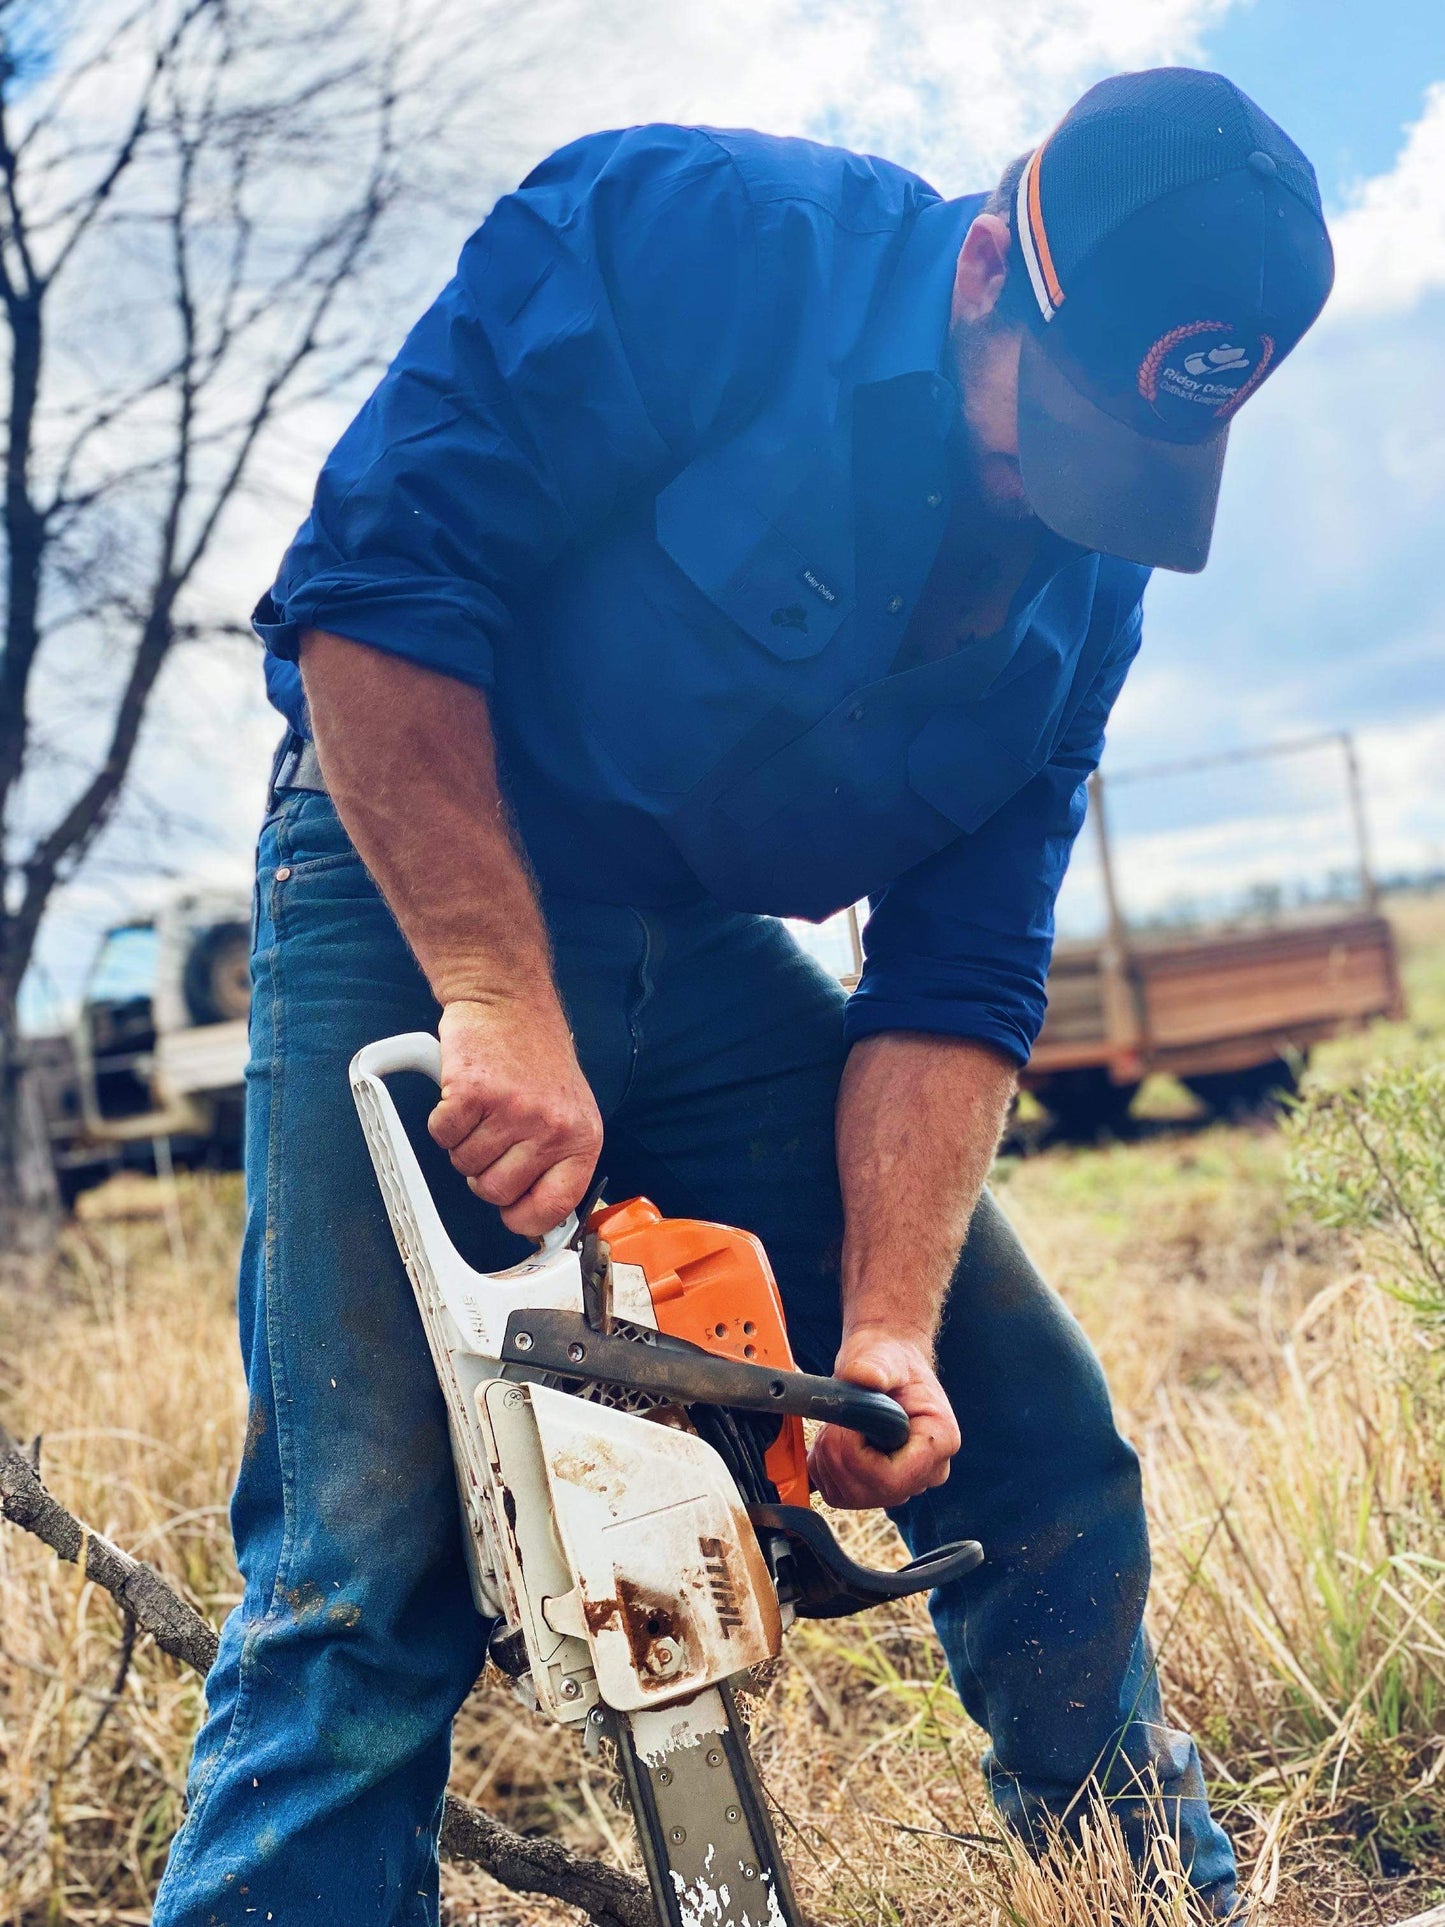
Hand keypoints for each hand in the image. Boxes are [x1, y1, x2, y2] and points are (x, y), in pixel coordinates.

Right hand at [428, 997, 602, 1239]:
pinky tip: (464, 1096)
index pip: (554, 1207)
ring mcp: (512, 1110)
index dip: (524, 1219)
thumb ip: (557, 1161)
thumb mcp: (568, 1110)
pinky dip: (444, 1120)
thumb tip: (538, 1218)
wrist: (508, 1001)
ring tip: (484, 1109)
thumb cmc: (536, 1056)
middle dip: (485, 1173)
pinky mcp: (473, 1093)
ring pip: (465, 1166)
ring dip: (465, 1143)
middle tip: (493, 1137)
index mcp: (581, 1137)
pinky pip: (442, 1136)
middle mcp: (551, 1127)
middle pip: (496, 1192)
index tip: (511, 1213)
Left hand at [807, 1327, 960, 1509]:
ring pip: (850, 1496)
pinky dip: (823, 1469)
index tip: (848, 1424)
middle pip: (870, 1491)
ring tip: (837, 1425)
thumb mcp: (884, 1356)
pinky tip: (833, 1440)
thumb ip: (876, 1366)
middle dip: (838, 1455)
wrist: (887, 1366)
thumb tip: (864, 1376)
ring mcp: (903, 1485)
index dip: (856, 1456)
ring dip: (828, 1460)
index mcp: (940, 1441)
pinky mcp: (878, 1488)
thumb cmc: (890, 1361)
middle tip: (837, 1420)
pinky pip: (838, 1495)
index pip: (892, 1478)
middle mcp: (928, 1472)